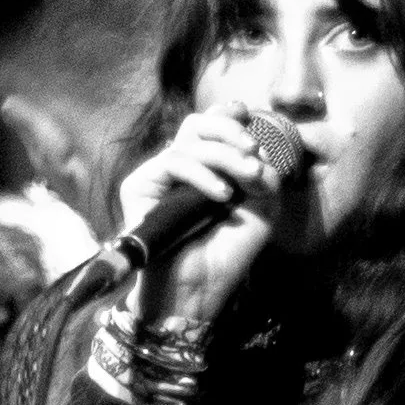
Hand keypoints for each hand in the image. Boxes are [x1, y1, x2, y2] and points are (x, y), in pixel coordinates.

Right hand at [114, 107, 303, 327]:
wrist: (199, 290)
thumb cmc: (228, 254)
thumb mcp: (263, 209)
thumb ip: (266, 174)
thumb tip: (260, 148)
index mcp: (206, 168)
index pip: (210, 127)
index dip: (228, 115)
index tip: (248, 113)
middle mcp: (179, 168)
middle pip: (197, 124)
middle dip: (230, 130)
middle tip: (254, 150)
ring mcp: (157, 176)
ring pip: (189, 141)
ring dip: (226, 154)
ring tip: (250, 174)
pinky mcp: (139, 186)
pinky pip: (172, 161)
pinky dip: (202, 174)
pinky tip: (223, 195)